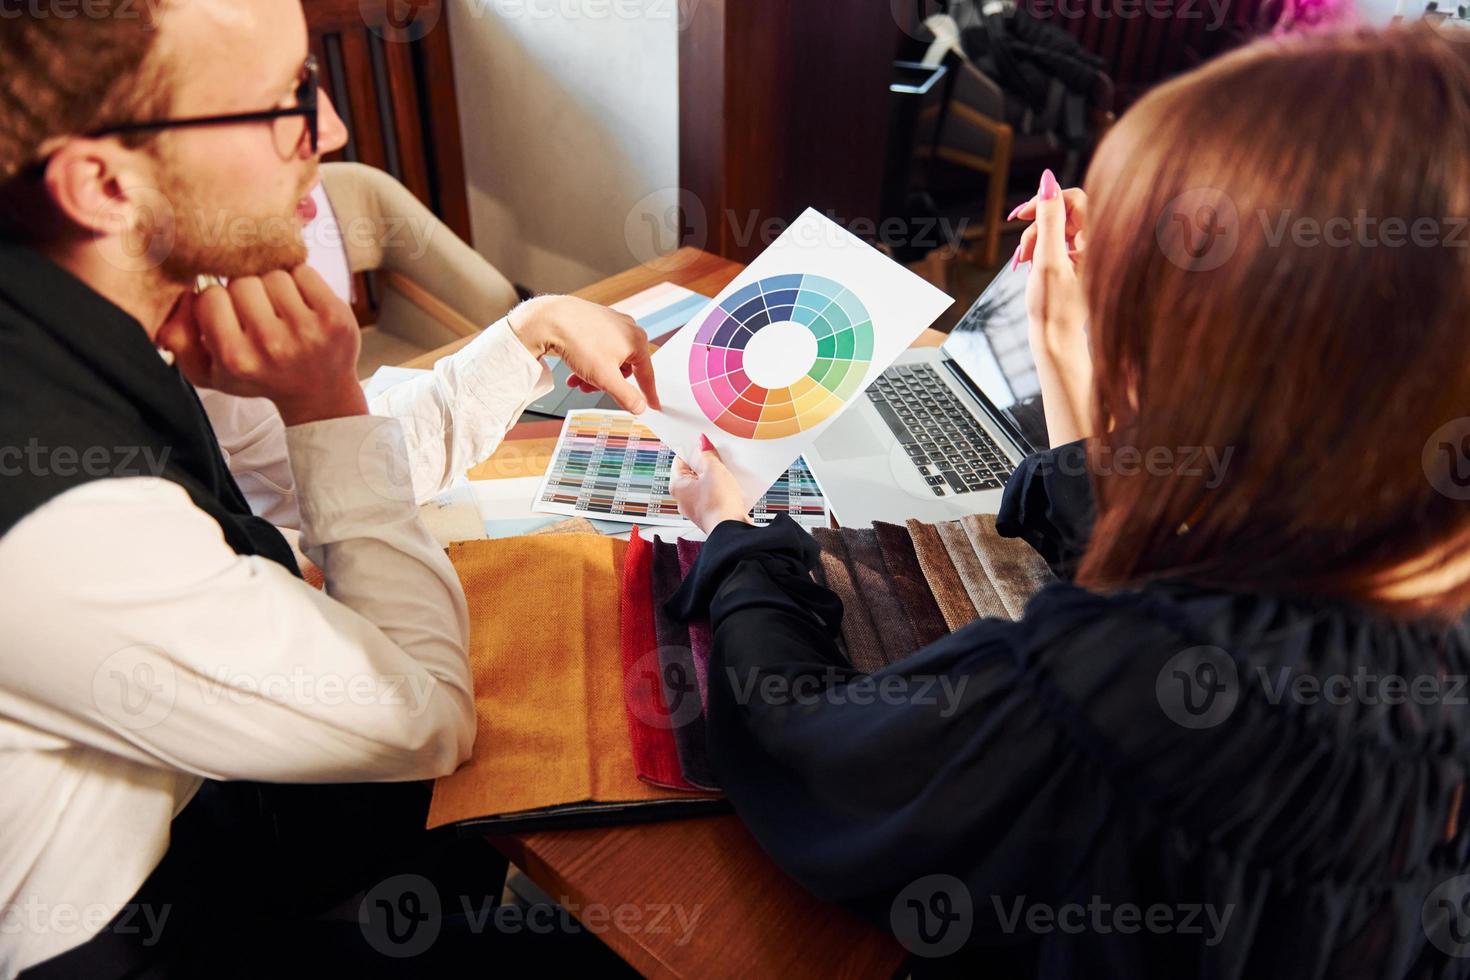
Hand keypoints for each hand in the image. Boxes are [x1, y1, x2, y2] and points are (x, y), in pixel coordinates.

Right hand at [157, 267, 366, 425]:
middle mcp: (271, 345)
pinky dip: (299, 280)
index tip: (230, 315)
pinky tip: (301, 303)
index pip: (210, 296)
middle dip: (246, 291)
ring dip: (273, 285)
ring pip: (273, 274)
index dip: (218, 301)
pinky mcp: (334, 316)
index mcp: (237, 358)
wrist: (319, 392)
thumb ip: (178, 339)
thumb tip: (180, 297)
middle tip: (258, 311)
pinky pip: (303, 271)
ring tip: (280, 309)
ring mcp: (307, 330)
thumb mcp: (209, 372)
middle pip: (242, 281)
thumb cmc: (260, 375)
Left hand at [509, 295, 659, 414]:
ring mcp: (612, 322)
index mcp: (636, 340)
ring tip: (577, 379)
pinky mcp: (596, 320)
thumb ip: (626, 396)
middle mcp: (627, 328)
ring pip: (608, 358)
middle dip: (606, 382)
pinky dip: (588, 361)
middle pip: (624, 367)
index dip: (649, 394)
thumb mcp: (605, 378)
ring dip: (594, 374)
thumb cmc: (579, 342)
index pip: (646, 374)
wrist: (550, 319)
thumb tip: (639, 407)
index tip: (653, 405)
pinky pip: (598, 347)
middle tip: (591, 388)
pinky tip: (574, 367)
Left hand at [670, 435, 751, 533]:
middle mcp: (683, 499)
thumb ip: (707, 454)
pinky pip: (713, 496)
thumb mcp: (714, 469)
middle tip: (717, 456)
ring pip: (704, 485)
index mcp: (677, 486)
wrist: (731, 528)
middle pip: (693, 473)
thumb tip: (702, 444)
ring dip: (715, 477)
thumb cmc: (718, 503)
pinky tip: (731, 485)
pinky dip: (721, 489)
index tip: (703, 443)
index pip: (680, 460)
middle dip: (705, 463)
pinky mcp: (710, 514)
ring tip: (726, 471)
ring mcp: (696, 508)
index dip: (692, 450)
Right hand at [1012, 173, 1089, 348]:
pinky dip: (1038, 250)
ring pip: (1055, 228)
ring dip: (1034, 240)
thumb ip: (1049, 218)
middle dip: (1036, 228)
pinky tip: (1029, 265)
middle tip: (1023, 252)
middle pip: (1062, 213)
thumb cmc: (1054, 308)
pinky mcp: (1074, 261)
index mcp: (1098, 240)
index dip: (1047, 200)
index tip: (1022, 214)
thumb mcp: (1047, 259)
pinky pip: (1054, 242)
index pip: (1075, 198)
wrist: (1055, 339)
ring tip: (1023, 263)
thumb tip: (1048, 181)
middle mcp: (1095, 243)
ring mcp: (1085, 252)